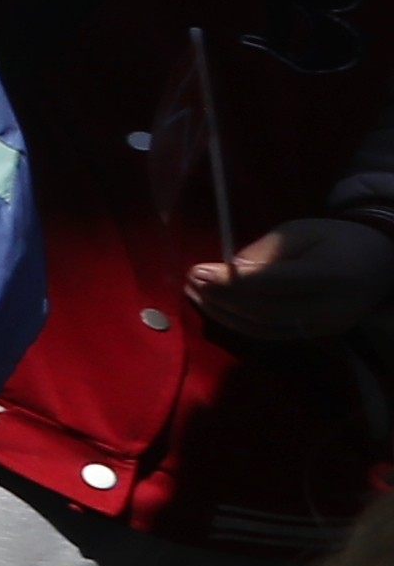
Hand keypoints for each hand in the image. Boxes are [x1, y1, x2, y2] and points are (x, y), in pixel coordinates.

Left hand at [192, 212, 393, 343]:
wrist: (378, 261)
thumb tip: (231, 268)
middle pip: (264, 310)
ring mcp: (325, 326)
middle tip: (190, 281)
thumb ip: (267, 250)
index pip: (271, 283)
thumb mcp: (300, 230)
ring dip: (224, 313)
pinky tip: (217, 310)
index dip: (230, 280)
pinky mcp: (318, 335)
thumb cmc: (333, 238)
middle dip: (221, 298)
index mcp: (329, 274)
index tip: (198, 270)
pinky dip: (240, 324)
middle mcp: (330, 307)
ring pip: (265, 327)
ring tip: (195, 294)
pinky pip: (272, 334)